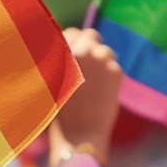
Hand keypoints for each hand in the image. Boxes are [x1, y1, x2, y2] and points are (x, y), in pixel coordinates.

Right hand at [50, 27, 122, 161]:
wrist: (79, 133)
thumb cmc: (59, 110)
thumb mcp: (50, 78)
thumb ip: (60, 58)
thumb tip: (73, 42)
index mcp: (61, 51)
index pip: (72, 32)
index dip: (74, 42)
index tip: (76, 53)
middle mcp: (80, 50)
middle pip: (91, 35)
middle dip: (91, 46)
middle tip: (89, 64)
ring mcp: (100, 59)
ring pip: (105, 50)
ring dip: (101, 60)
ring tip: (95, 80)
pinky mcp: (116, 71)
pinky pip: (114, 65)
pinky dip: (110, 75)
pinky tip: (102, 90)